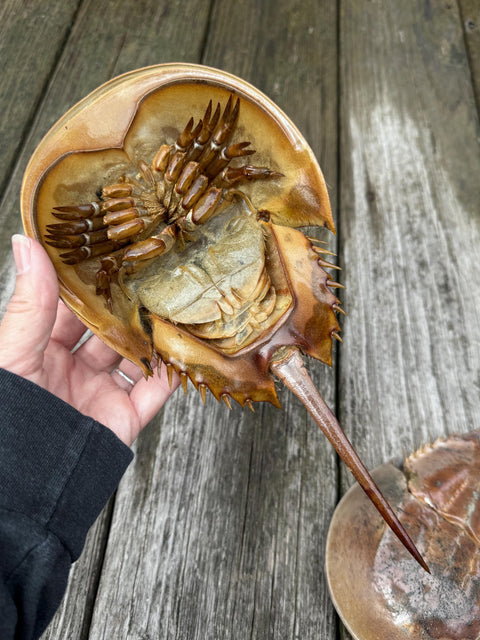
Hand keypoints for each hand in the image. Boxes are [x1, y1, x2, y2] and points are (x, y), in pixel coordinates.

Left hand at [0, 235, 178, 445]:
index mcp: (39, 351)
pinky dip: (172, 372)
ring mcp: (99, 393)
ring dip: (154, 335)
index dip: (87, 280)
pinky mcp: (123, 418)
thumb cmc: (9, 421)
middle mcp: (72, 369)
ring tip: (174, 304)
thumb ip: (30, 304)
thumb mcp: (12, 355)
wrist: (24, 490)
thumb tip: (27, 244)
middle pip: (108, 329)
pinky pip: (155, 391)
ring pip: (135, 356)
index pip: (69, 307)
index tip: (108, 248)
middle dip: (128, 305)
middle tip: (151, 271)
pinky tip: (184, 348)